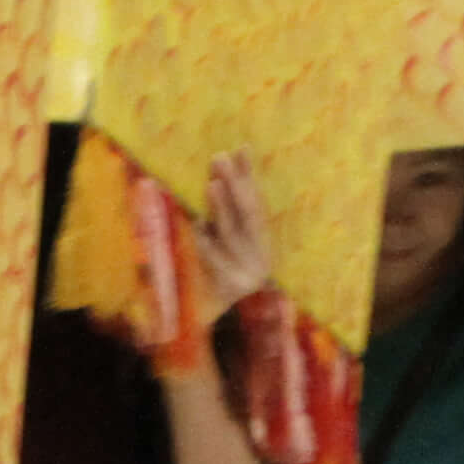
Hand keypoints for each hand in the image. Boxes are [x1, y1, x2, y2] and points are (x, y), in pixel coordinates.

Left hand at [190, 153, 277, 317]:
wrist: (207, 314)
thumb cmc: (216, 266)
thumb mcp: (224, 231)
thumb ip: (233, 198)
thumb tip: (238, 153)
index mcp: (265, 243)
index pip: (257, 204)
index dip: (248, 177)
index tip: (240, 149)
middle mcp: (262, 259)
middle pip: (249, 217)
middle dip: (235, 187)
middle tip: (221, 159)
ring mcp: (247, 274)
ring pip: (234, 236)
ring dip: (222, 209)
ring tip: (212, 185)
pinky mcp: (231, 288)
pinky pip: (216, 260)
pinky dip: (207, 241)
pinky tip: (198, 225)